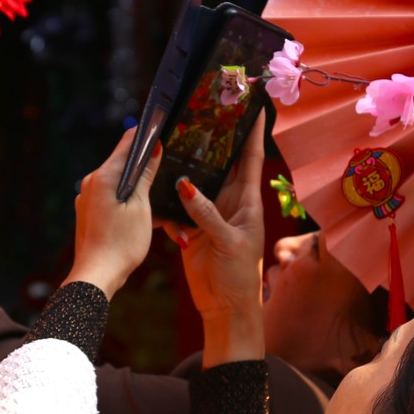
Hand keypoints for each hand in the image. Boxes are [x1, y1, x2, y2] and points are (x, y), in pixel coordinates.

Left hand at [67, 128, 161, 299]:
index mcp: (103, 177)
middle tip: (167, 177)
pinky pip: (114, 201)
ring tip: (160, 211)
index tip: (161, 129)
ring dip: (141, 194)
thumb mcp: (142, 207)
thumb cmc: (121, 244)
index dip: (146, 136)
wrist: (97, 277)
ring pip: (121, 187)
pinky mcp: (89, 213)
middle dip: (147, 172)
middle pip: (124, 166)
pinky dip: (130, 206)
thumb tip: (153, 148)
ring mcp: (88, 199)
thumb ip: (146, 176)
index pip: (127, 144)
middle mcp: (91, 183)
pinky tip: (146, 220)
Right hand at [170, 113, 266, 363]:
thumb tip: (185, 184)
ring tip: (172, 139)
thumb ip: (206, 213)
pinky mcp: (191, 227)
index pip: (251, 158)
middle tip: (204, 108)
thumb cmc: (238, 277)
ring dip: (186, 165)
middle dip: (215, 138)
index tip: (256, 104)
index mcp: (246, 202)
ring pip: (196, 180)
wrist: (224, 309)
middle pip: (221, 162)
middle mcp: (229, 202)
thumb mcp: (226, 242)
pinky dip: (168, 201)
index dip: (254, 132)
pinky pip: (177, 207)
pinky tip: (157, 189)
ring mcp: (209, 213)